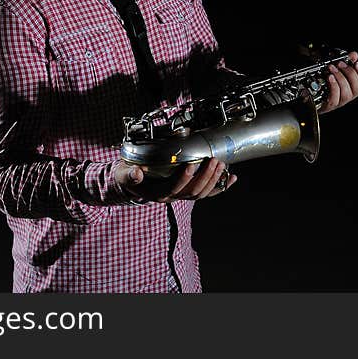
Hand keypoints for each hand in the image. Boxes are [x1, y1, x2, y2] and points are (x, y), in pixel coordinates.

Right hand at [114, 158, 236, 202]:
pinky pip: (207, 193)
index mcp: (157, 194)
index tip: (191, 165)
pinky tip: (233, 178)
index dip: (182, 179)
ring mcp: (181, 195)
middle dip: (205, 176)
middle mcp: (171, 197)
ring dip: (214, 180)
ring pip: (201, 193)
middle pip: (192, 192)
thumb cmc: (128, 175)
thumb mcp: (124, 174)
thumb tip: (136, 174)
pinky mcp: (188, 191)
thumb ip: (129, 175)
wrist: (131, 181)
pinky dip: (221, 187)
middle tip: (214, 160)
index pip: (173, 189)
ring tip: (221, 165)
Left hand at [318, 50, 357, 113]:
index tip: (356, 63)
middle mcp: (349, 96)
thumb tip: (354, 55)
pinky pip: (335, 97)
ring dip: (340, 78)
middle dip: (350, 73)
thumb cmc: (328, 84)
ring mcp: (340, 101)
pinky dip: (333, 86)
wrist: (315, 98)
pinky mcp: (330, 104)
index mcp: (353, 88)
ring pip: (346, 93)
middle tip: (340, 64)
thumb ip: (347, 62)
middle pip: (357, 88)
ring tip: (332, 68)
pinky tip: (330, 78)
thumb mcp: (338, 71)